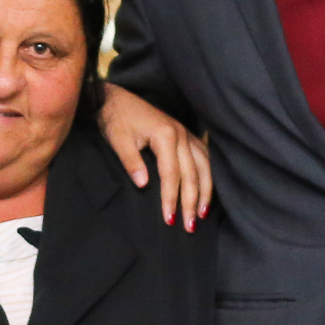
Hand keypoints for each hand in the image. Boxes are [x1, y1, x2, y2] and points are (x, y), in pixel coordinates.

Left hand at [99, 83, 212, 228]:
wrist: (116, 99)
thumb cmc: (116, 119)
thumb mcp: (118, 139)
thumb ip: (131, 161)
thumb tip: (144, 185)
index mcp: (166, 135)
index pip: (172, 174)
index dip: (171, 198)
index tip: (169, 220)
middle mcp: (182, 134)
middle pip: (192, 173)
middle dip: (192, 202)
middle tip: (190, 226)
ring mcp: (186, 134)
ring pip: (205, 166)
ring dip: (205, 191)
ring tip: (203, 213)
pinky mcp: (186, 135)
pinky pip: (204, 157)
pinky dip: (208, 174)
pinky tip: (208, 189)